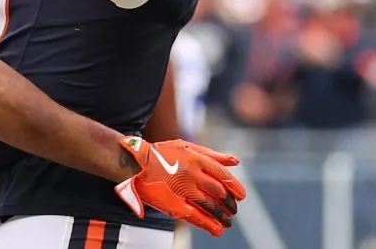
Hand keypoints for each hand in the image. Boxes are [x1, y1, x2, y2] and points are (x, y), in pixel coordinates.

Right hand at [115, 136, 245, 236]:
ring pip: (211, 206)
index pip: (224, 176)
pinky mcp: (174, 204)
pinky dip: (210, 225)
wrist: (134, 163)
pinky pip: (197, 217)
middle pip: (220, 192)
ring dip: (224, 216)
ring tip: (227, 221)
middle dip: (230, 203)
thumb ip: (211, 154)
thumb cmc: (161, 154)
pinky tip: (217, 230)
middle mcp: (191, 173)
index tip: (241, 196)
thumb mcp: (186, 146)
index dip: (236, 188)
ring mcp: (183, 190)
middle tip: (233, 209)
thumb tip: (235, 161)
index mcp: (196, 158)